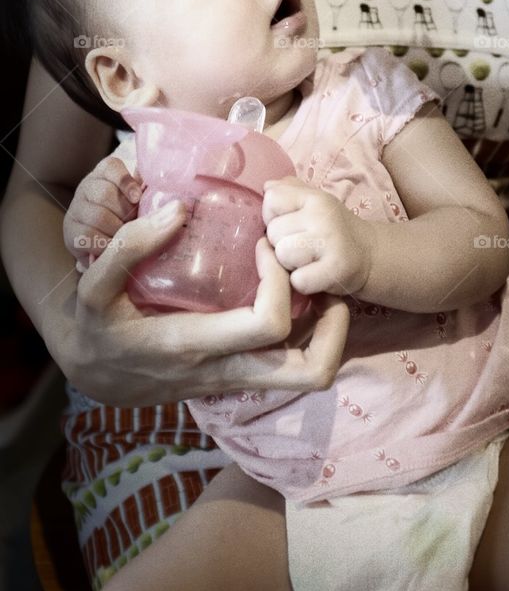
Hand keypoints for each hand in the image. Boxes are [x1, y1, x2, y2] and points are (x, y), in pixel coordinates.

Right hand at [65, 156, 142, 270]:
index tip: (138, 198)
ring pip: (99, 216)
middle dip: (126, 213)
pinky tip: (112, 247)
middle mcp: (86, 188)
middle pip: (106, 193)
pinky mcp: (70, 232)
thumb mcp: (138, 202)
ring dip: (117, 230)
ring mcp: (75, 209)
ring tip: (126, 237)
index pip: (110, 166)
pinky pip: (88, 236)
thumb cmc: (127, 221)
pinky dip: (105, 244)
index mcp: (104, 175)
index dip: (125, 181)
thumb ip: (148, 191)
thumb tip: (172, 192)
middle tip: (135, 224)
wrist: (107, 251)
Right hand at [66, 209, 349, 404]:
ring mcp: (236, 380)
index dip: (280, 282)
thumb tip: (179, 210)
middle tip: (321, 278)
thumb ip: (129, 247)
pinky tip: (294, 296)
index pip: (268, 326)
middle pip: (308, 372)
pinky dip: (309, 336)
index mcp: (195, 346)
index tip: (264, 245)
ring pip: (307, 376)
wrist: (92, 372)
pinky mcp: (238, 377)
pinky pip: (291, 367)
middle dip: (334, 326)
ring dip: (329, 334)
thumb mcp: (95, 287)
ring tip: (319, 287)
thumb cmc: (97, 326)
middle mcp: (226, 371)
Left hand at [263, 177, 371, 296]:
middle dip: (281, 243)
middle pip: (273, 232)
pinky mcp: (335, 270)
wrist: (369, 254)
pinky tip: (315, 276)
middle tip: (302, 247)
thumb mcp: (315, 200)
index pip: (271, 199)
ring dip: (290, 265)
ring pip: (282, 256)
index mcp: (315, 197)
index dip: (273, 215)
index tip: (290, 225)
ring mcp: (329, 243)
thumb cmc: (333, 227)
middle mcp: (322, 216)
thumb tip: (267, 186)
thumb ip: (290, 190)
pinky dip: (303, 283)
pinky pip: (298, 280)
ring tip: (307, 261)